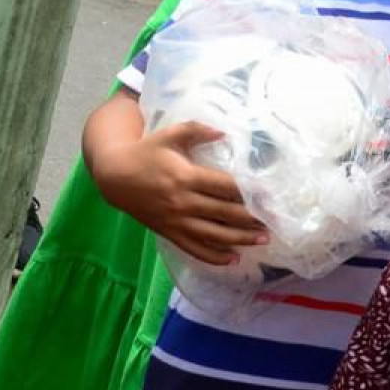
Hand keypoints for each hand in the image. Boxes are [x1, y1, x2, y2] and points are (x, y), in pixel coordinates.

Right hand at [92, 120, 266, 263]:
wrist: (113, 175)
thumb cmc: (146, 152)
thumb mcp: (170, 134)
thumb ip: (197, 130)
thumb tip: (224, 132)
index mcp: (186, 177)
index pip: (224, 187)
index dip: (249, 192)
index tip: (270, 196)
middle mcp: (182, 202)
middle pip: (223, 213)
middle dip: (251, 219)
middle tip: (275, 222)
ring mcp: (175, 220)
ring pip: (212, 234)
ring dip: (240, 239)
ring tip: (263, 240)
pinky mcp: (168, 232)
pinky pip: (192, 248)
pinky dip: (213, 256)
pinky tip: (233, 259)